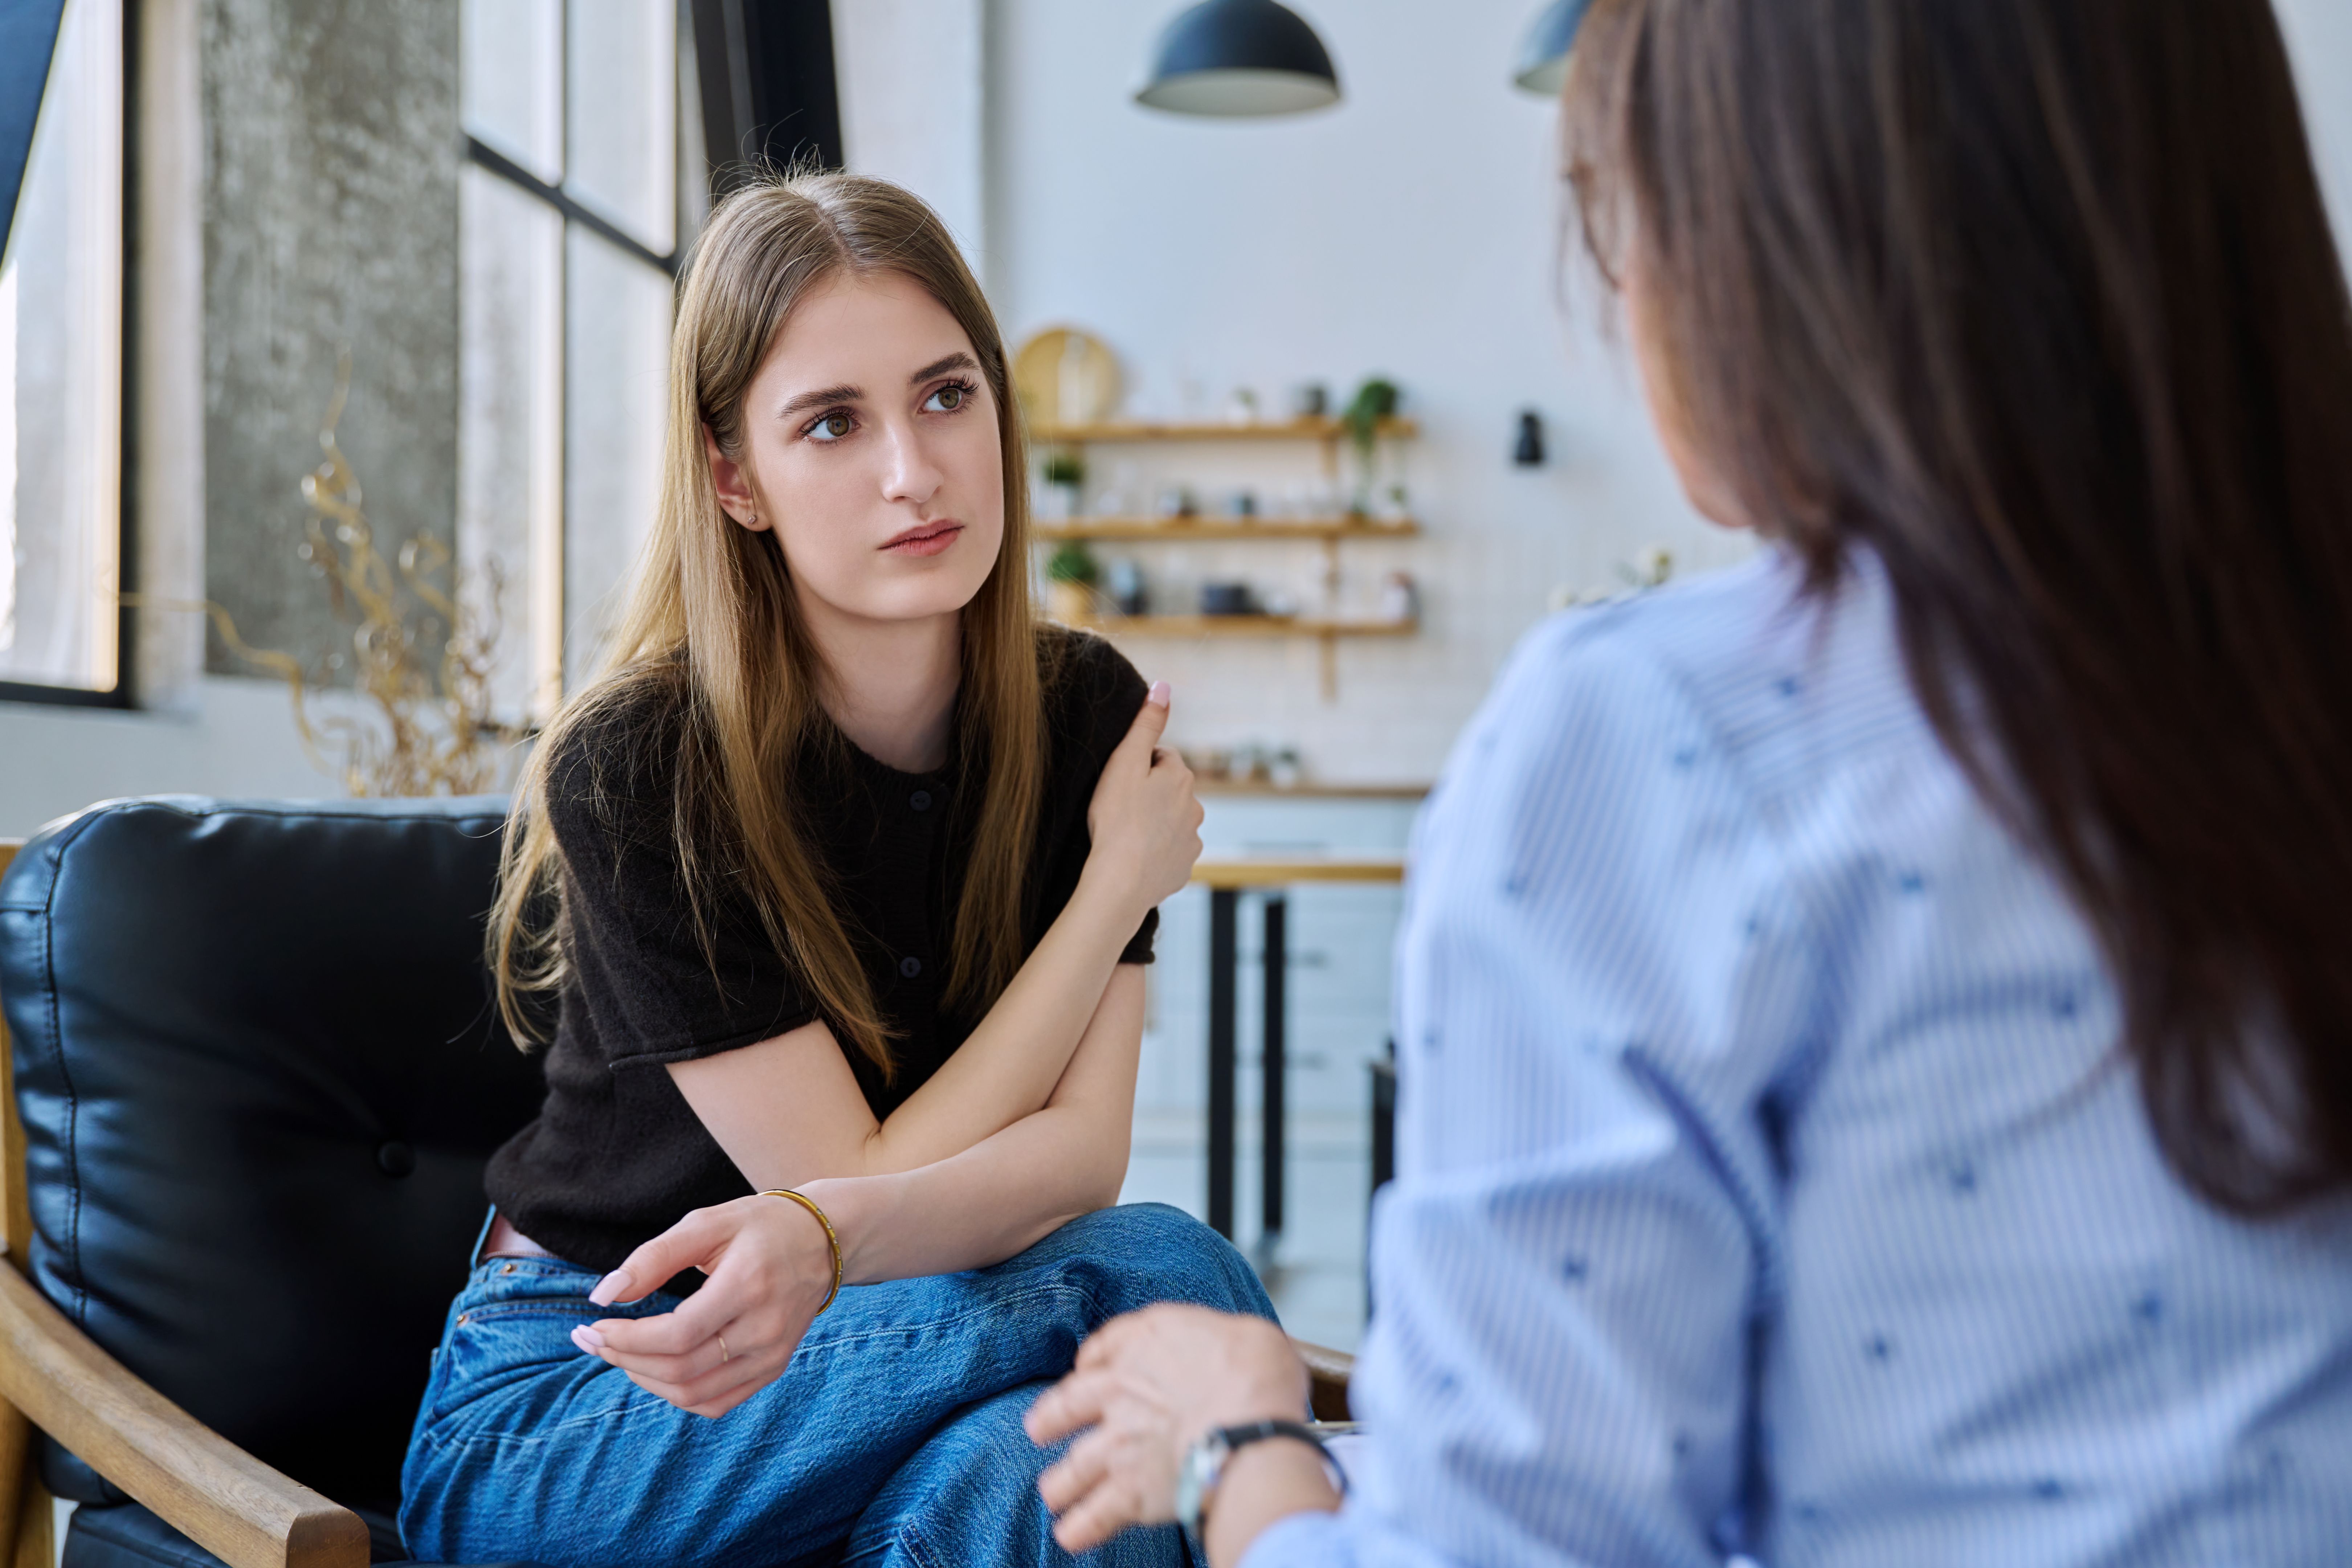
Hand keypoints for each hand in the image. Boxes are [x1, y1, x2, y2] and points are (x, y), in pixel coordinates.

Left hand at [569, 1192, 834, 1417]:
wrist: (823, 1241)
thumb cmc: (758, 1226)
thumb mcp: (706, 1224)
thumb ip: (653, 1257)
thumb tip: (602, 1296)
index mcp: (748, 1286)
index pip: (677, 1335)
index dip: (626, 1338)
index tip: (593, 1325)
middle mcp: (765, 1328)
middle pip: (681, 1369)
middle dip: (624, 1358)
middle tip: (592, 1340)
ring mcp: (772, 1355)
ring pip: (694, 1395)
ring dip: (645, 1380)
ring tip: (620, 1353)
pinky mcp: (773, 1368)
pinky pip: (716, 1403)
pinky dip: (677, 1395)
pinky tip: (656, 1369)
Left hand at [1026, 1305, 1307, 1553]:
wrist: (1252, 1429)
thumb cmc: (1257, 1375)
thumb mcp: (1246, 1333)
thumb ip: (1223, 1342)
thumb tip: (1234, 1351)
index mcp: (1147, 1343)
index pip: (1106, 1344)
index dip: (1094, 1357)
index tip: (1087, 1367)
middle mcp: (1120, 1391)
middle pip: (1067, 1405)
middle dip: (1050, 1419)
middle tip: (1039, 1429)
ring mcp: (1119, 1445)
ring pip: (1073, 1466)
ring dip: (1060, 1482)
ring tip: (1053, 1493)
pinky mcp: (1130, 1492)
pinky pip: (1095, 1515)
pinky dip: (1080, 1527)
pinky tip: (1071, 1535)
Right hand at [1084, 682, 1202, 919]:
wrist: (1121, 880)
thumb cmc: (1116, 818)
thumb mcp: (1126, 761)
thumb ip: (1146, 724)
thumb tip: (1164, 686)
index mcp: (1181, 777)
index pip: (1163, 758)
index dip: (1139, 766)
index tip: (1120, 781)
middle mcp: (1194, 807)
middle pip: (1170, 790)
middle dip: (1150, 794)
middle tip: (1119, 807)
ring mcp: (1191, 840)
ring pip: (1172, 821)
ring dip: (1154, 823)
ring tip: (1126, 834)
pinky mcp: (1183, 868)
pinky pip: (1169, 852)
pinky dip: (1156, 852)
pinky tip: (1135, 857)